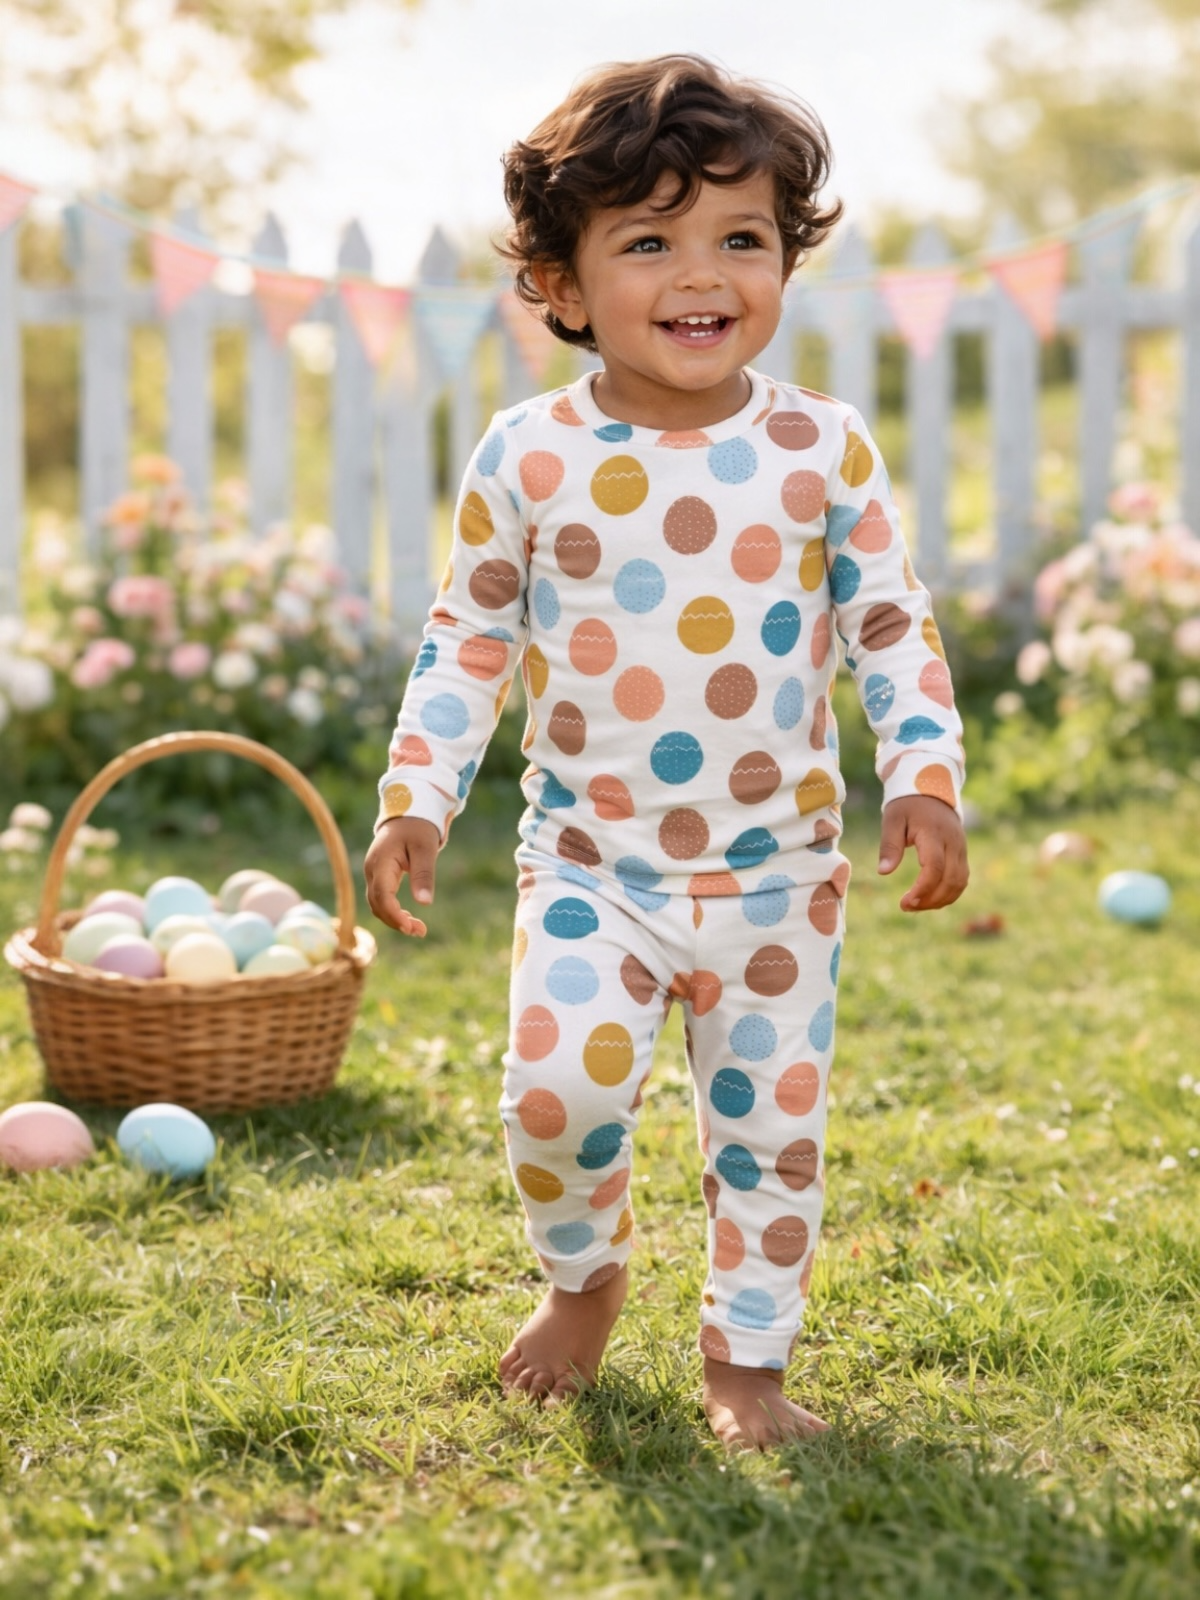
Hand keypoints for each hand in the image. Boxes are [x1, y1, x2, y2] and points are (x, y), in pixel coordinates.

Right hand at [364, 817, 440, 936]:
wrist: (408, 812)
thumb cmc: (418, 828)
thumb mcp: (426, 848)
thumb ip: (424, 874)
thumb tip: (425, 903)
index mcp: (381, 862)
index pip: (382, 896)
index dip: (394, 915)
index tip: (411, 928)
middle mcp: (372, 870)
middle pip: (377, 904)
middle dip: (396, 921)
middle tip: (421, 932)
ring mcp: (373, 873)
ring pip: (377, 904)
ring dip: (394, 919)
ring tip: (418, 929)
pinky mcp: (378, 875)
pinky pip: (381, 899)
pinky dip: (392, 911)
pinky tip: (408, 918)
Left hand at [877, 795, 968, 911]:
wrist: (931, 788)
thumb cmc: (907, 804)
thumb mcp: (892, 819)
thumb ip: (889, 845)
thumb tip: (883, 872)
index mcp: (934, 833)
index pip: (934, 867)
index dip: (922, 889)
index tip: (905, 902)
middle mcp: (953, 843)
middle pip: (950, 880)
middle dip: (930, 900)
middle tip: (906, 907)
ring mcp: (961, 848)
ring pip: (959, 883)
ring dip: (940, 900)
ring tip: (915, 906)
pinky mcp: (962, 853)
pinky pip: (961, 879)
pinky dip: (948, 893)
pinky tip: (929, 899)